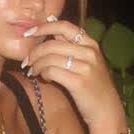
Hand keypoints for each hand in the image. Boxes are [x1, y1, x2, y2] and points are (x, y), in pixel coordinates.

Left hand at [19, 16, 122, 133]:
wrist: (107, 110)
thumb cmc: (94, 85)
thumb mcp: (88, 60)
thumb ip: (70, 44)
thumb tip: (50, 22)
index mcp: (91, 44)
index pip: (64, 26)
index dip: (43, 27)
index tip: (29, 33)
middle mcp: (89, 52)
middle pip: (52, 44)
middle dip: (34, 52)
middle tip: (27, 61)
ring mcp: (85, 67)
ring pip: (50, 58)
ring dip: (36, 65)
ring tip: (33, 71)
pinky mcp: (79, 82)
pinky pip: (52, 71)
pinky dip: (43, 74)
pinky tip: (44, 78)